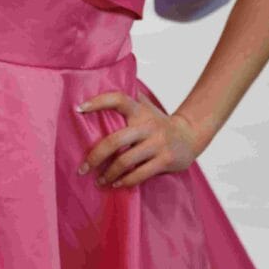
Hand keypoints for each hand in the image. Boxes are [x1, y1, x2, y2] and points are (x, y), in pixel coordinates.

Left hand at [76, 90, 198, 188]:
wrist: (189, 136)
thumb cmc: (158, 122)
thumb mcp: (145, 107)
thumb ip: (126, 99)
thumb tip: (99, 85)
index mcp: (139, 110)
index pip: (117, 99)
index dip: (98, 102)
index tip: (79, 109)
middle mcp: (147, 125)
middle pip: (115, 140)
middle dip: (95, 157)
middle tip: (82, 169)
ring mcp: (157, 143)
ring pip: (125, 161)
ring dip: (108, 174)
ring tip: (99, 181)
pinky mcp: (165, 160)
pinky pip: (140, 174)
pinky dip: (125, 181)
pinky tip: (116, 184)